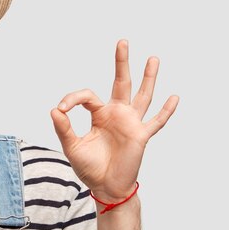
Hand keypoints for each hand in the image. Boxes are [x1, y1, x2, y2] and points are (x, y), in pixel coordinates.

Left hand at [50, 40, 178, 202]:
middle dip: (121, 63)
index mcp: (99, 115)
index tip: (62, 109)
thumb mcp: (72, 147)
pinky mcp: (141, 136)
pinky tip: (174, 97)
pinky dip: (165, 111)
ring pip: (142, 96)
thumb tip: (54, 110)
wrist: (105, 187)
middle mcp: (116, 114)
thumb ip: (64, 128)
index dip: (73, 99)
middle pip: (121, 83)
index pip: (87, 96)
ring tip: (153, 58)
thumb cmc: (89, 167)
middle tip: (122, 42)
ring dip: (148, 78)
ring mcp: (131, 123)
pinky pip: (156, 122)